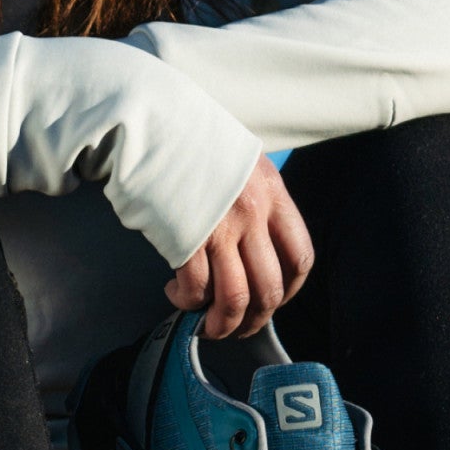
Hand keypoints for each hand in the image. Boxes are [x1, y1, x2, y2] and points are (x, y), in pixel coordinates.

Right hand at [167, 155, 313, 338]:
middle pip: (270, 288)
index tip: (274, 300)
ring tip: (209, 327)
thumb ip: (256, 200)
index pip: (300, 257)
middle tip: (240, 327)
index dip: (291, 289)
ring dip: (223, 324)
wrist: (149, 122)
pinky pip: (196, 288)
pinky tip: (177, 295)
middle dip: (255, 319)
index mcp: (273, 193)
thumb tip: (255, 245)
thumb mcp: (241, 161)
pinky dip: (188, 302)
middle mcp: (253, 213)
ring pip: (235, 298)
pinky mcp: (185, 238)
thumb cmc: (190, 140)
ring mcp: (220, 227)